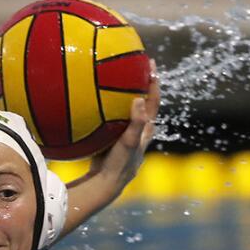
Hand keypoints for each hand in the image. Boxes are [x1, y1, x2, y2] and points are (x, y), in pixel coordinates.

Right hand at [89, 58, 160, 186]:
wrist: (105, 183)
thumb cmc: (119, 164)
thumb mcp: (129, 142)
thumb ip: (136, 122)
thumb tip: (139, 99)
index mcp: (145, 129)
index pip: (153, 102)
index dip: (153, 84)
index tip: (151, 65)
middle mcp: (138, 130)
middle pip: (143, 103)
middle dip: (141, 85)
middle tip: (136, 66)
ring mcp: (125, 134)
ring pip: (128, 111)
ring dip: (126, 95)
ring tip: (118, 78)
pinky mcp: (112, 138)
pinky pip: (112, 117)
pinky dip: (109, 107)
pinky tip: (96, 100)